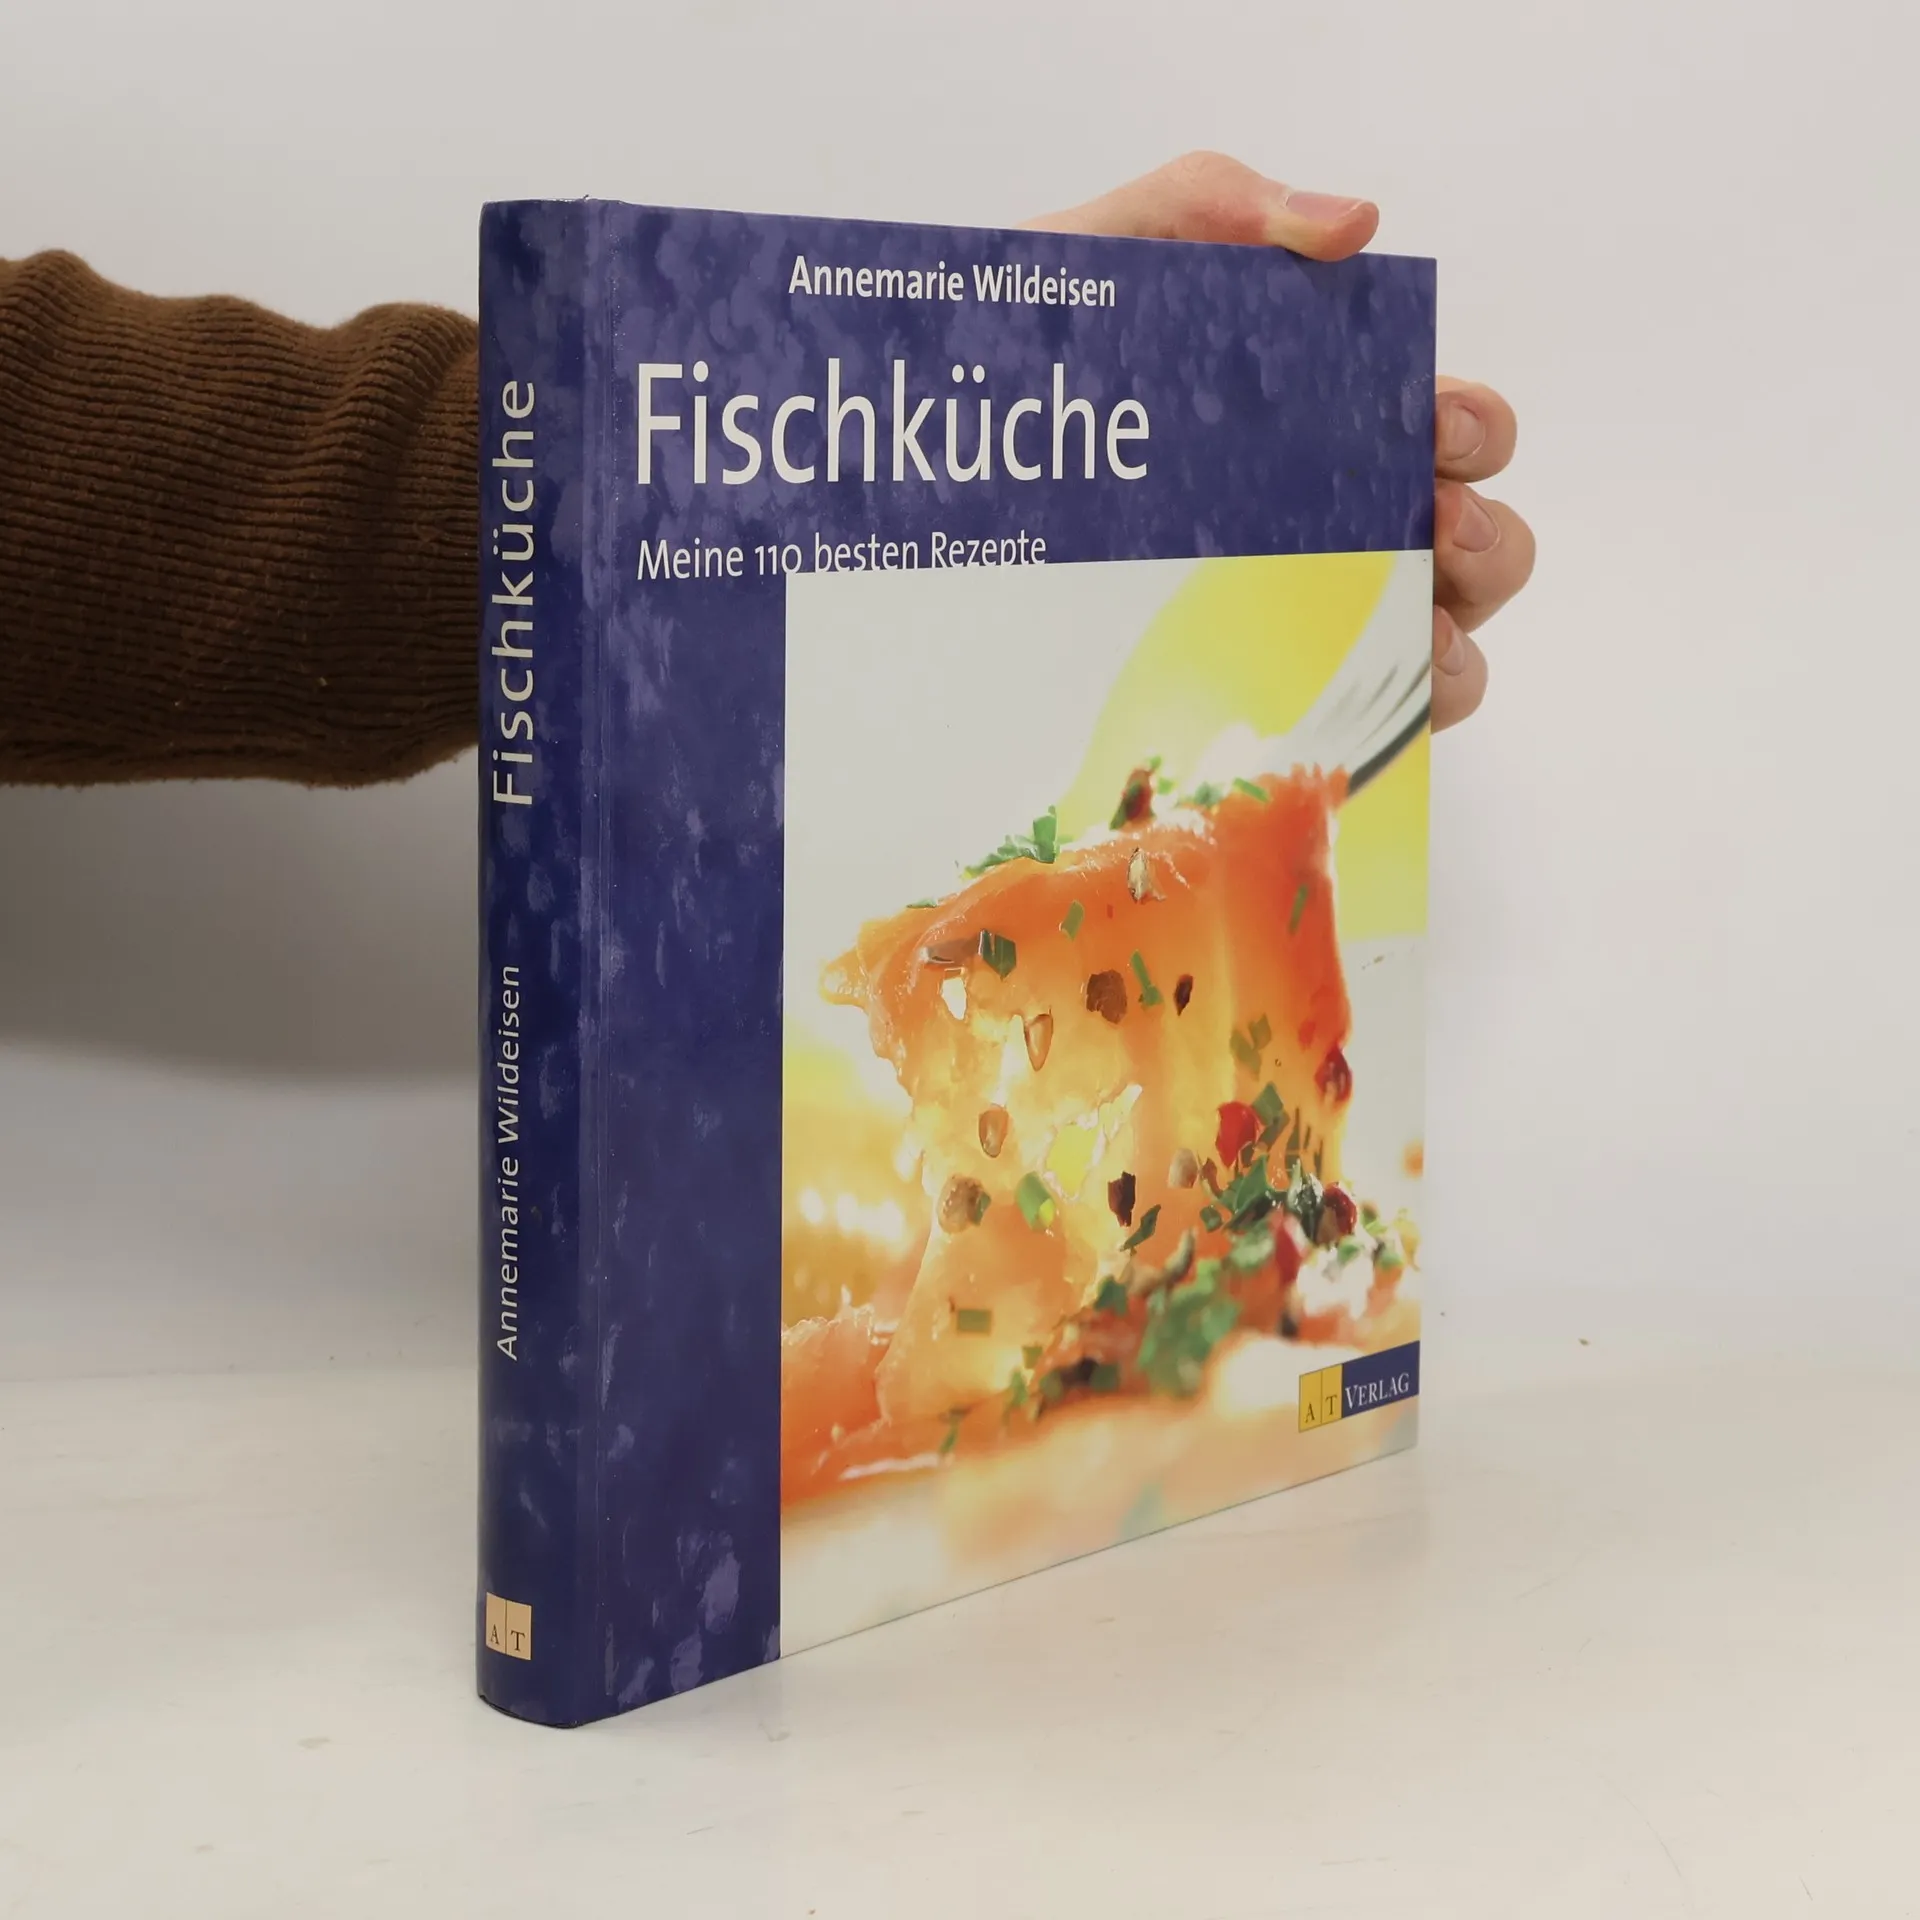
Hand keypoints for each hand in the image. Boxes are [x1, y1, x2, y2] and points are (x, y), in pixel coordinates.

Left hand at [1026, 152, 1531, 732]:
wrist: (929, 457)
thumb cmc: (1031, 357)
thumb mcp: (1116, 250)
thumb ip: (1221, 205)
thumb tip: (1353, 226)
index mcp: (1330, 423)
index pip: (1456, 431)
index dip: (1472, 431)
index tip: (1430, 427)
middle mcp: (1336, 526)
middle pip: (1479, 546)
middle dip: (1484, 541)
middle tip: (1426, 528)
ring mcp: (1300, 621)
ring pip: (1445, 647)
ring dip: (1455, 643)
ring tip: (1406, 625)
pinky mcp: (1254, 703)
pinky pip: (1358, 733)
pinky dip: (1388, 729)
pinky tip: (1342, 712)